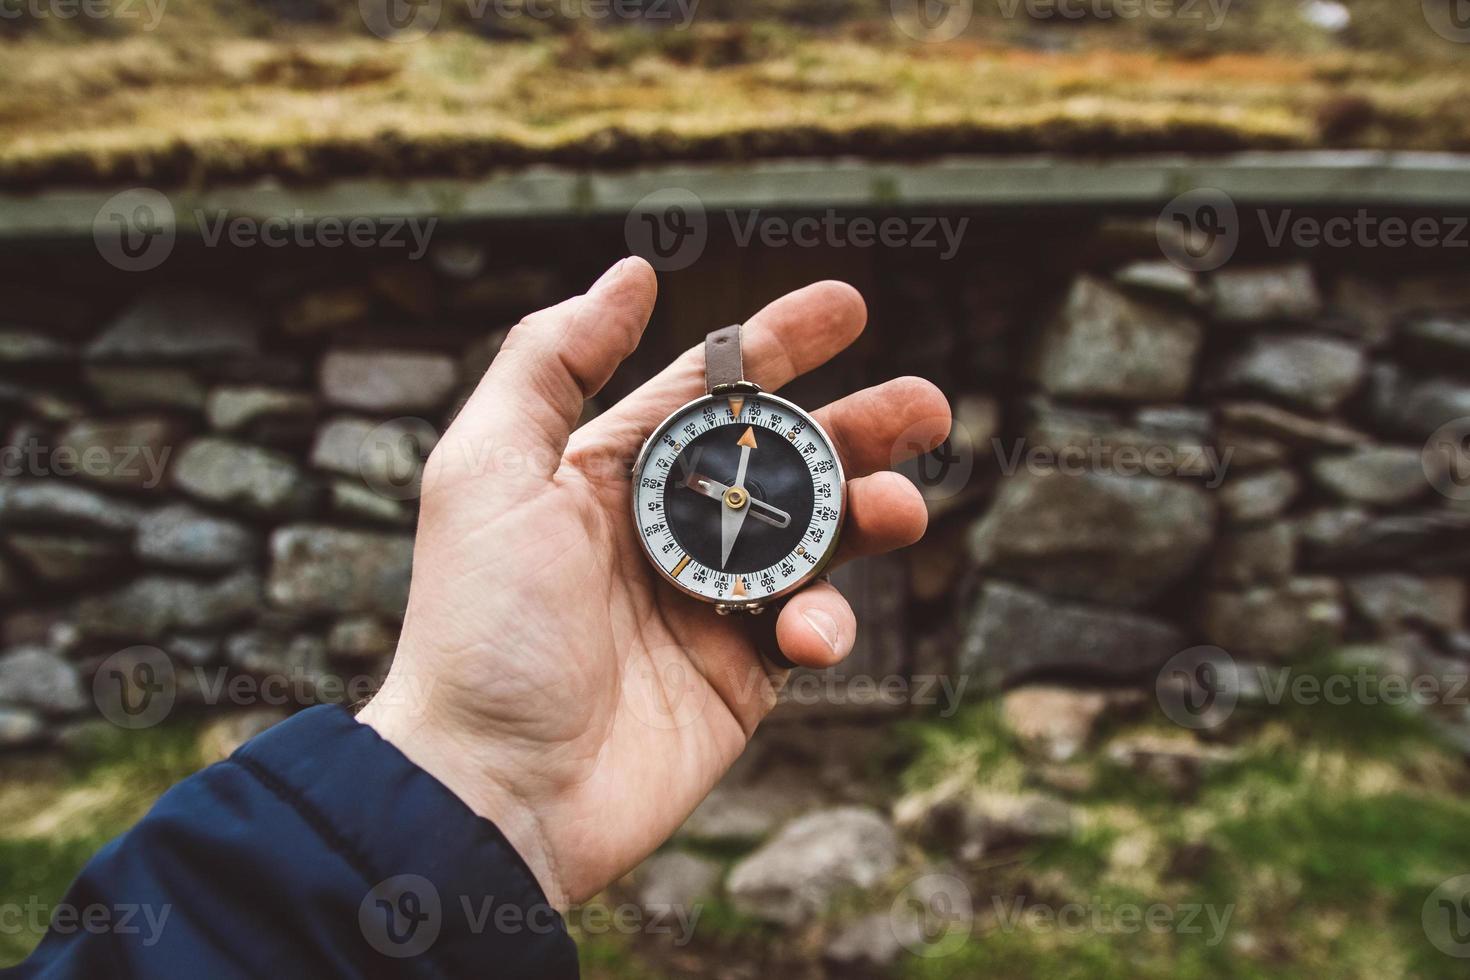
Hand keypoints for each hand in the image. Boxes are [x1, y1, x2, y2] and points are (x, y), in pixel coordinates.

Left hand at [357, 258, 950, 906]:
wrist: (492, 787)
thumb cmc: (479, 626)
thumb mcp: (488, 469)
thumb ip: (550, 360)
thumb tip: (632, 274)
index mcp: (609, 472)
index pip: (708, 390)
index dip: (780, 343)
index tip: (850, 305)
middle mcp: (665, 530)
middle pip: (783, 459)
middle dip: (858, 428)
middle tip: (926, 406)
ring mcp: (708, 604)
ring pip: (815, 540)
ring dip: (868, 515)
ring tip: (901, 507)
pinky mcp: (740, 677)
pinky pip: (807, 629)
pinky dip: (825, 621)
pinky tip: (811, 630)